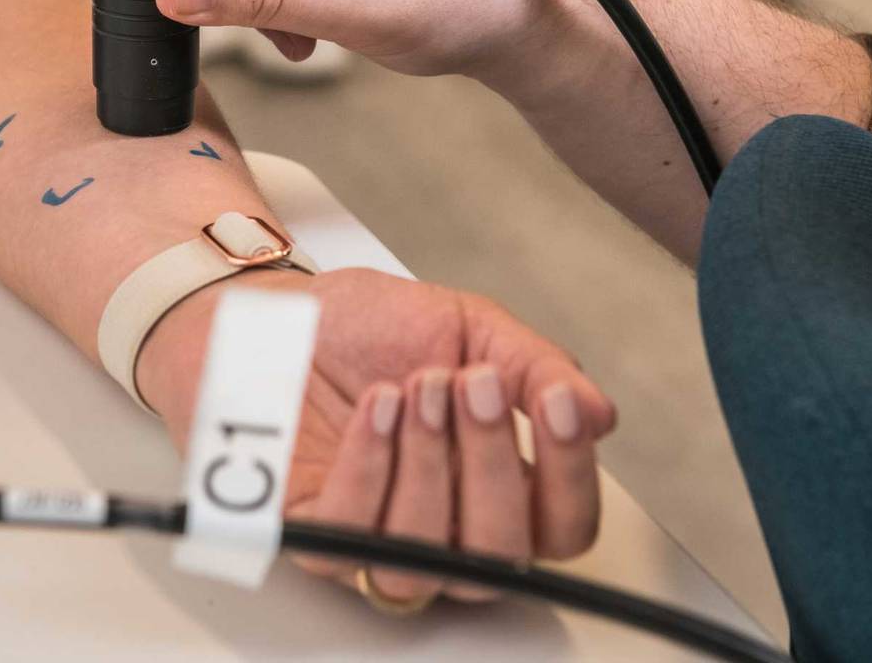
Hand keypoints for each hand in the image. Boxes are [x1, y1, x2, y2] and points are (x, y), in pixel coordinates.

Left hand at [137, 266, 614, 605]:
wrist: (274, 312)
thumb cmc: (365, 327)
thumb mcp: (468, 325)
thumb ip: (534, 366)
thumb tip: (597, 412)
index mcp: (499, 485)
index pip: (564, 526)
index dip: (571, 474)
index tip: (558, 404)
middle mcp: (446, 528)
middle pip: (504, 555)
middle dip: (493, 461)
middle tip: (473, 382)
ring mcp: (379, 541)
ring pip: (430, 559)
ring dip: (431, 464)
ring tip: (417, 386)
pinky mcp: (313, 538)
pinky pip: (354, 537)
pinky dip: (372, 466)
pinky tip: (377, 409)